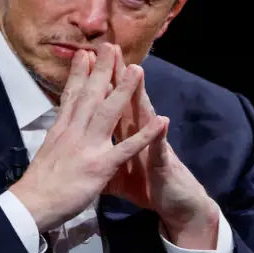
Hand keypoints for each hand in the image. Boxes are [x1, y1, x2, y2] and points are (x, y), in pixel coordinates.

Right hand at [9, 43, 166, 232]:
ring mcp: (88, 146)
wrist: (32, 204)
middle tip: (111, 46)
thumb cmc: (38, 184)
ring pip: (109, 111)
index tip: (85, 54)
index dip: (79, 73)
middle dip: (102, 69)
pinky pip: (127, 147)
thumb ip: (57, 138)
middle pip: (90, 94)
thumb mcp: (46, 152)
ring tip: (137, 69)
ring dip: (124, 89)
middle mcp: (74, 131)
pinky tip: (160, 122)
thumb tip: (58, 128)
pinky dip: (145, 134)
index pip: (71, 95)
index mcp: (61, 129)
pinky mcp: (100, 165)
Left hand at [103, 45, 220, 249]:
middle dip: (115, 75)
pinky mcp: (162, 162)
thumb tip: (79, 147)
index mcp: (122, 133)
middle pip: (123, 99)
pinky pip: (160, 149)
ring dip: (140, 94)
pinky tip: (162, 122)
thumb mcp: (113, 171)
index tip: (83, 59)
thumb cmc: (144, 185)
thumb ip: (99, 154)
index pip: (106, 102)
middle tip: (108, 49)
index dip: (94, 83)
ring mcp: (151, 144)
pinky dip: (159, 136)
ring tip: (137, 70)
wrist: (174, 203)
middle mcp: (137, 132)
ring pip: (144, 115)